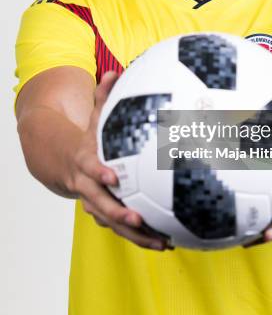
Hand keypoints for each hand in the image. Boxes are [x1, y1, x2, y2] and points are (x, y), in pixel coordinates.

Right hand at [69, 72, 169, 250]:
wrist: (62, 164)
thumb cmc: (86, 139)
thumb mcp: (92, 118)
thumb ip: (103, 97)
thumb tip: (114, 72)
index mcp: (86, 162)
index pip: (92, 169)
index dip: (101, 173)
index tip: (113, 176)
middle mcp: (89, 186)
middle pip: (101, 204)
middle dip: (118, 213)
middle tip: (138, 218)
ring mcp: (96, 203)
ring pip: (113, 224)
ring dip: (135, 234)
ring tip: (162, 242)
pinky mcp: (105, 214)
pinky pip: (122, 229)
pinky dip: (141, 237)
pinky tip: (166, 242)